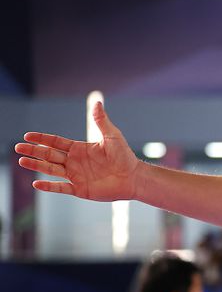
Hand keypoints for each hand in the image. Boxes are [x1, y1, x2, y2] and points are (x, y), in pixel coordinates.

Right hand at [16, 103, 140, 201]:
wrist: (134, 177)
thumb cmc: (124, 156)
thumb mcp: (112, 136)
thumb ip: (101, 121)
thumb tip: (97, 101)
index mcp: (79, 148)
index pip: (55, 142)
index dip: (42, 139)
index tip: (27, 136)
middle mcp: (74, 162)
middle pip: (49, 155)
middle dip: (34, 151)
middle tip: (18, 147)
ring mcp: (76, 176)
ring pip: (51, 169)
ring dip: (36, 165)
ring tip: (22, 160)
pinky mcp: (80, 189)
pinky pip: (61, 188)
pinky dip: (49, 186)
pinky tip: (36, 183)